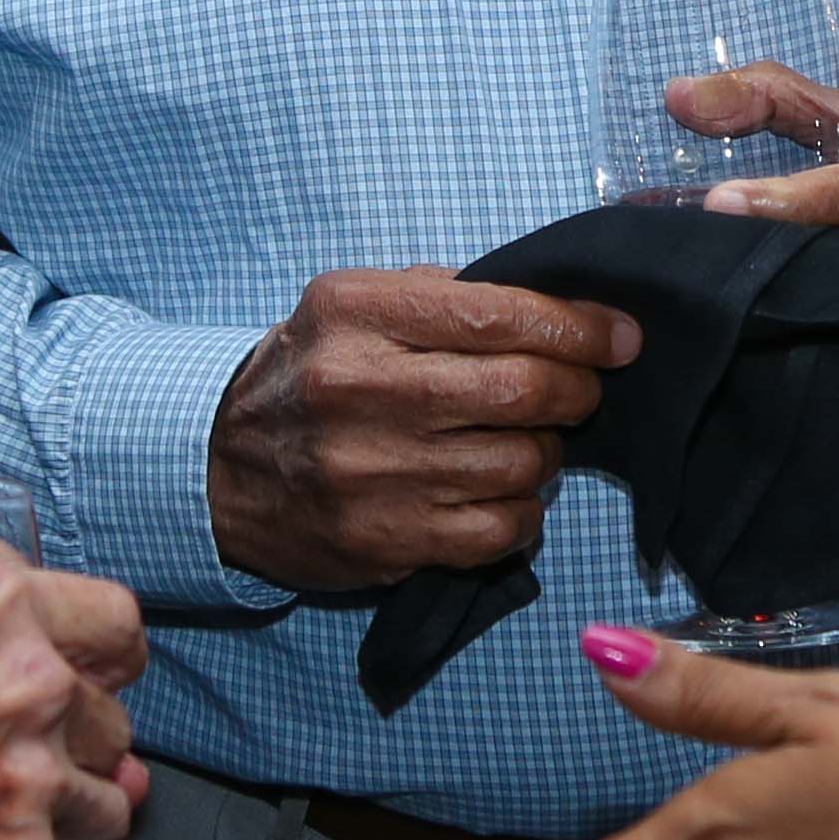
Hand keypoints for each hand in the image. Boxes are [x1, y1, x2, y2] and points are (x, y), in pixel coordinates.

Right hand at [0, 536, 149, 839]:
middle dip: (77, 729)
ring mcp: (37, 772)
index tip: (75, 667)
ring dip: (75, 797)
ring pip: (110, 790)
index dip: (95, 647)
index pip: (109, 616)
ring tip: (27, 807)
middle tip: (32, 744)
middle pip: (110, 708)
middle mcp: (33, 677)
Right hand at [207, 267, 639, 589]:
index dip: (579, 327)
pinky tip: (502, 492)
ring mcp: (370, 473)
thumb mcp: (356, 306)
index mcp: (357, 313)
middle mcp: (359, 389)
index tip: (620, 336)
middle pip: (522, 390)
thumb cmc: (311, 374)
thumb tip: (563, 306)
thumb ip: (447, 298)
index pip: (500, 315)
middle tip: (583, 391)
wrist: (218, 469)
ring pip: (521, 464)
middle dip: (578, 390)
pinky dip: (522, 512)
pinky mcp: (382, 542)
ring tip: (527, 441)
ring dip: (547, 453)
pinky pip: (499, 530)